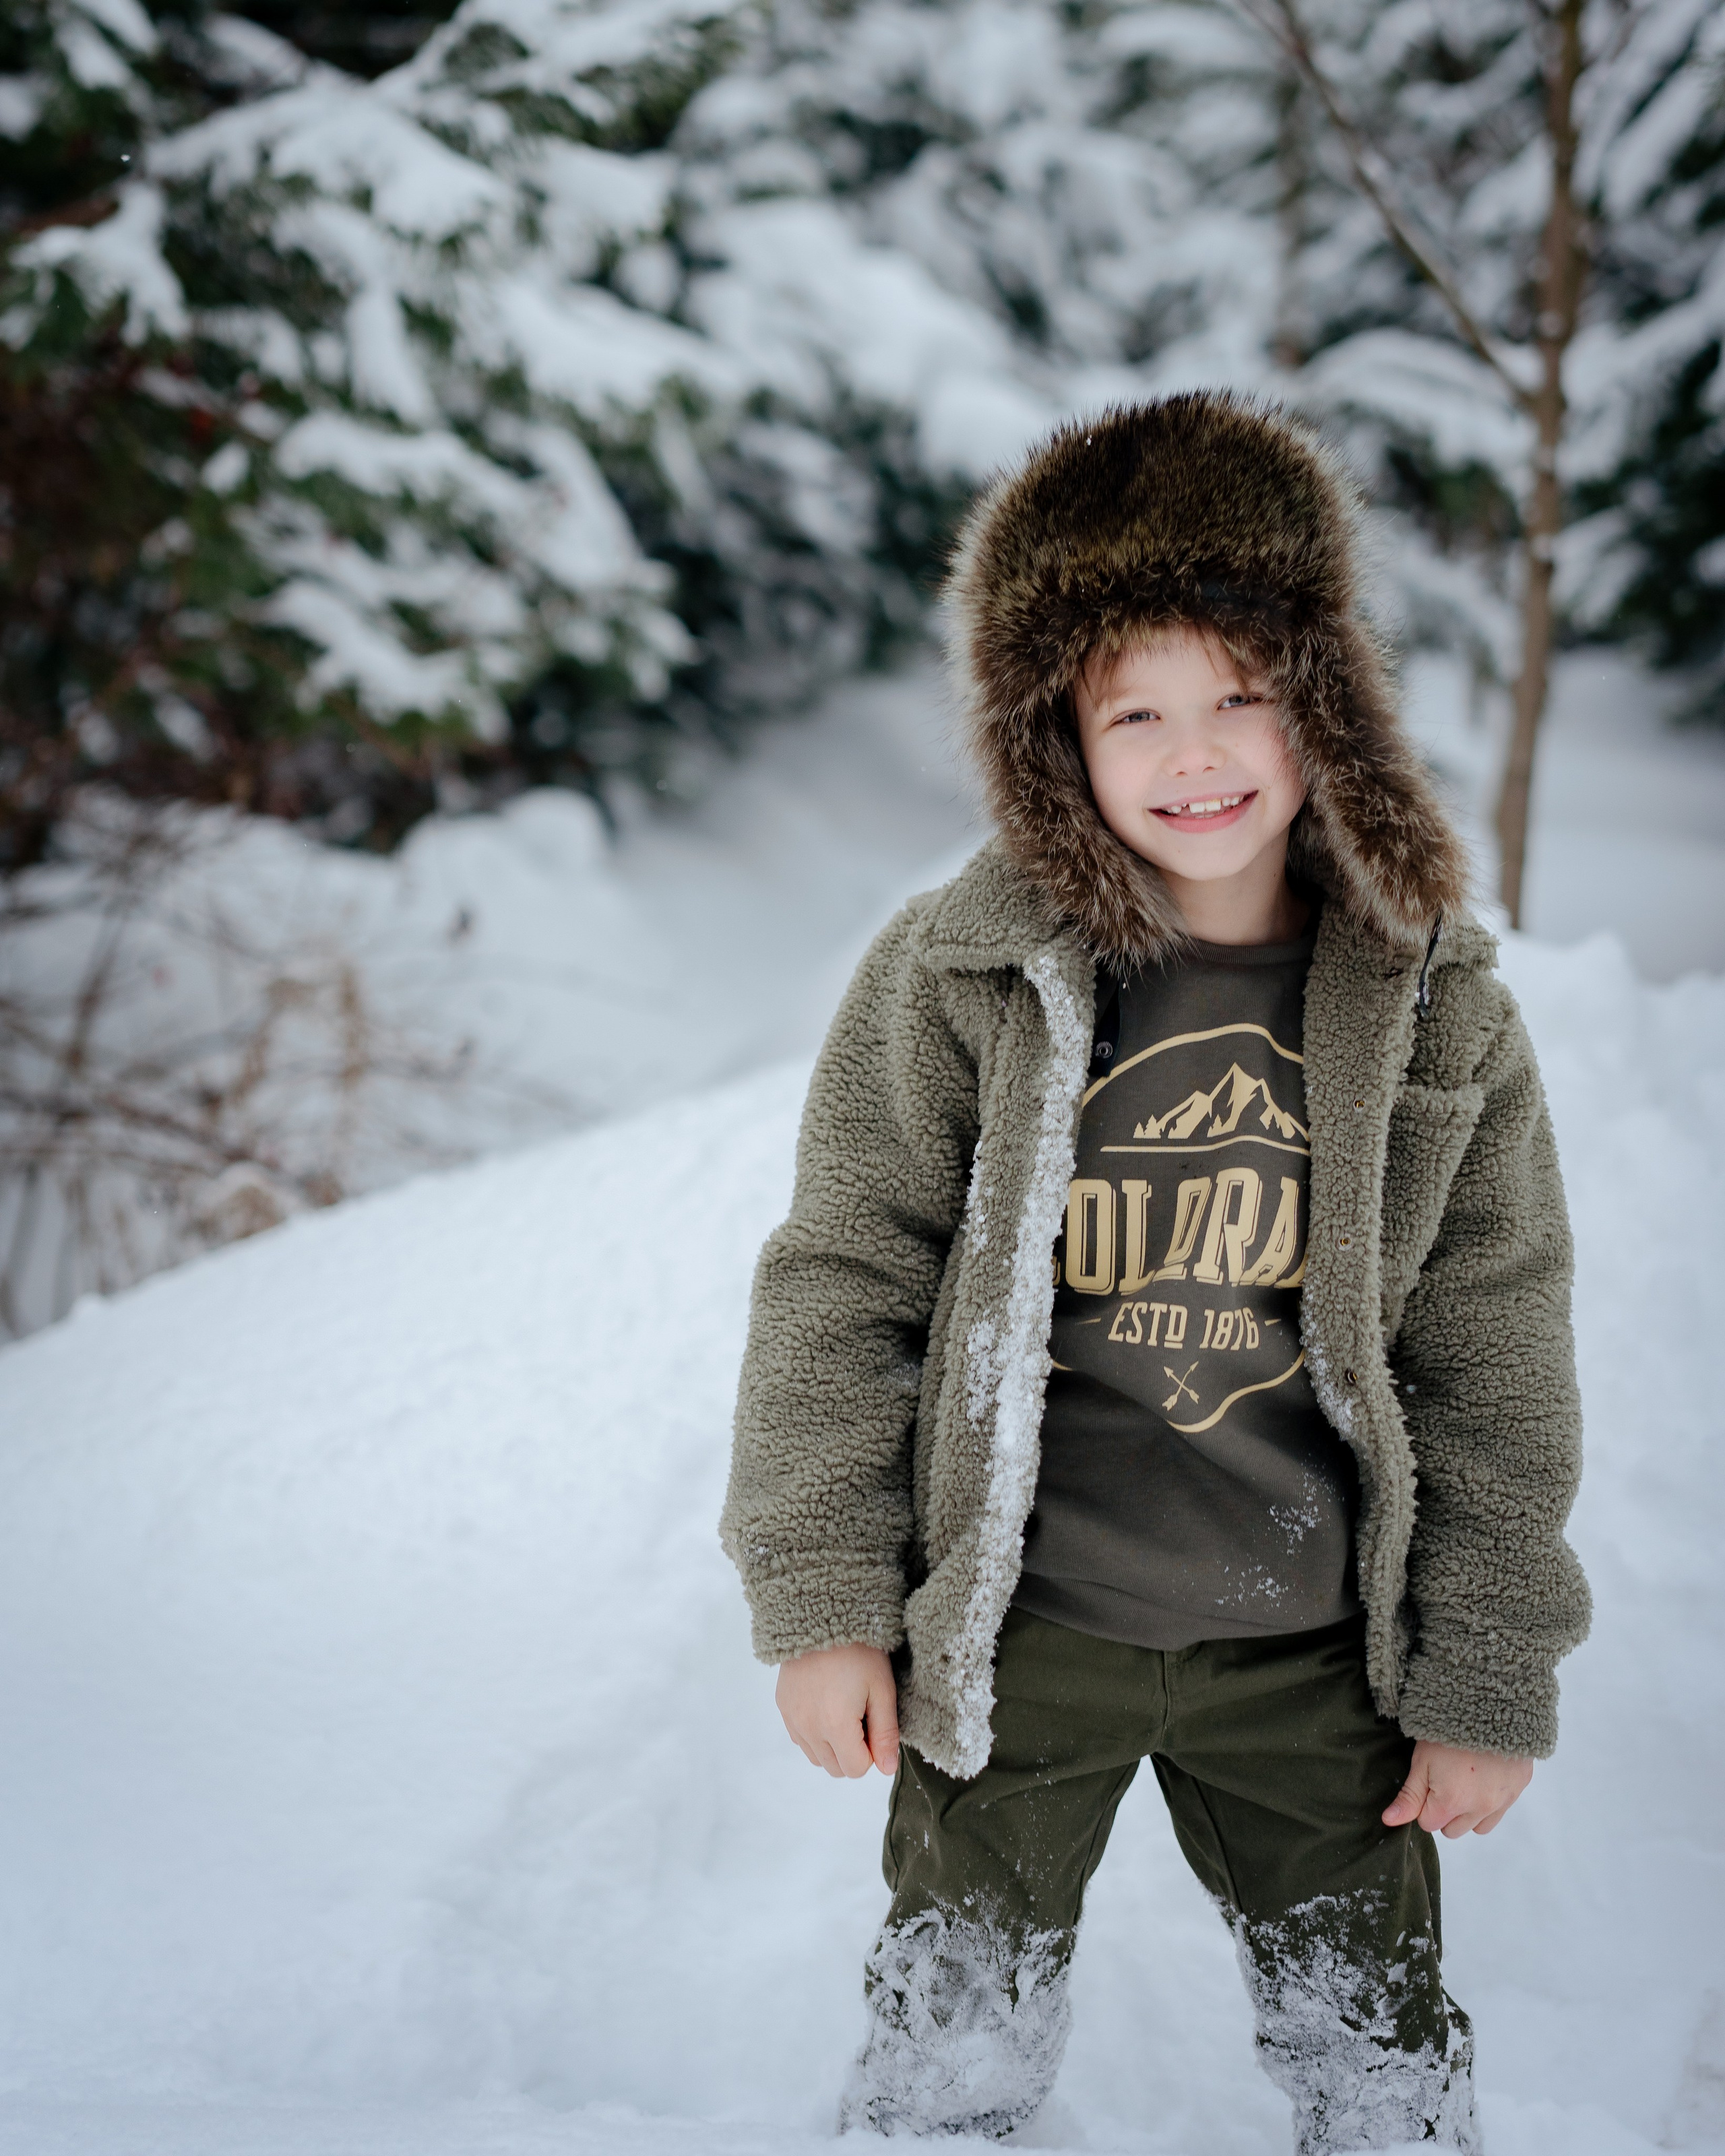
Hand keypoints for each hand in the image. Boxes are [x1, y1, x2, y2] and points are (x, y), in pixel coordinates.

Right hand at [776, 1642, 899, 1778]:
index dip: (872, 1753)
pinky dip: (815, 1733)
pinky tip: (825, 1704)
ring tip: (843, 1709)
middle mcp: (808, 1728)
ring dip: (833, 1746)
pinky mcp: (783, 1707)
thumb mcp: (882, 1689)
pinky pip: (800, 1738)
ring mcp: (792, 1718)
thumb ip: (885, 1734)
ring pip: (817, 1757)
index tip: (874, 1724)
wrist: (822, 1615)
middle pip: (835, 1768)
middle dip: (853, 1752)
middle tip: (861, 1716)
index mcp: (835, 1726)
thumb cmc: (859, 1651)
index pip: (856, 1770)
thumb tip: (887, 1769)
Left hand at [1383, 1739, 1532, 1836]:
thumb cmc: (1448, 1729)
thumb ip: (1409, 1796)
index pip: (1429, 1824)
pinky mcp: (1518, 1790)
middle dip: (1445, 1811)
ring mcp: (1502, 1802)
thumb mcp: (1422, 1760)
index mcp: (1452, 1802)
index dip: (1423, 1804)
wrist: (1490, 1704)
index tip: (1428, 1781)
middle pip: (1453, 1830)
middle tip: (1445, 1779)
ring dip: (1468, 1812)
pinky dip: (1489, 1804)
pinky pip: (1499, 1813)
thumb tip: (1389, 1821)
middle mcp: (1480, 1809)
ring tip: (1464, 1781)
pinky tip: (1484, 1779)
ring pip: (1477, 1827)